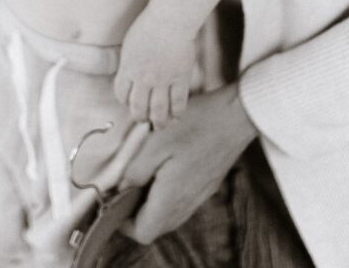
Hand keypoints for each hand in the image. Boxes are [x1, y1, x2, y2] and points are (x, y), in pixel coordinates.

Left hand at [114, 7, 196, 128]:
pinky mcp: (180, 79)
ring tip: (160, 124)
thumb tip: (130, 73)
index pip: (121, 94)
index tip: (129, 101)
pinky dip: (177, 113)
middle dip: (139, 116)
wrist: (170, 19)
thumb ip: (130, 62)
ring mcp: (162, 80)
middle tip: (143, 119)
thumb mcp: (131, 43)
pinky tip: (176, 116)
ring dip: (158, 121)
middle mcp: (143, 78)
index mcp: (128, 68)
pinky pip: (178, 103)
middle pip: (138, 107)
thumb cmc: (150, 25)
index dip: (124, 100)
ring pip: (158, 110)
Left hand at [120, 85, 256, 243]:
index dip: (123, 223)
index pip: (143, 232)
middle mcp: (187, 203)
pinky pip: (181, 202)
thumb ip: (135, 170)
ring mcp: (199, 196)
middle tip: (123, 186)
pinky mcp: (206, 186)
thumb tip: (122, 187)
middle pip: (155, 226)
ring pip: (168, 215)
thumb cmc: (195, 124)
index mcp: (172, 197)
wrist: (235, 116)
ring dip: (150, 204)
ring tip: (140, 176)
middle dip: (135, 213)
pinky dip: (165, 195)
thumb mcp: (155, 142)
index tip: (113, 201)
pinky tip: (161, 169)